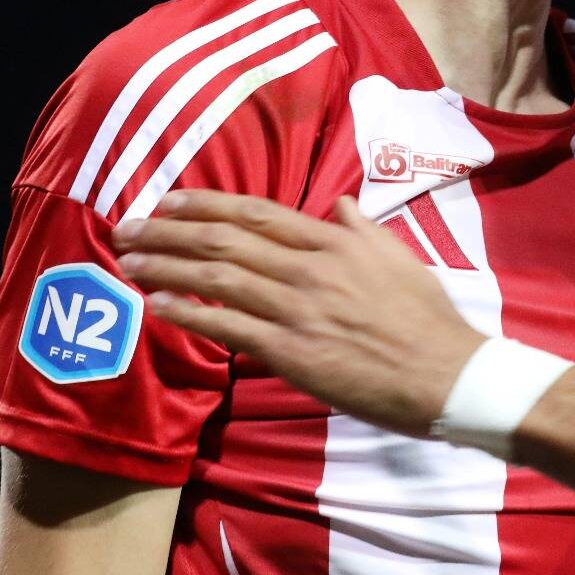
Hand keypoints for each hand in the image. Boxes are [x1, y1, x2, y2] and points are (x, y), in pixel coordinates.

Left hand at [110, 191, 486, 436]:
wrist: (447, 374)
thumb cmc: (427, 319)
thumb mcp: (400, 259)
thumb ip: (362, 231)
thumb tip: (341, 204)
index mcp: (335, 243)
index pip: (257, 214)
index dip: (206, 205)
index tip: (168, 200)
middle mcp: (310, 268)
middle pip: (225, 240)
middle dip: (169, 231)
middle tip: (126, 227)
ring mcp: (299, 309)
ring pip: (219, 279)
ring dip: (166, 267)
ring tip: (129, 262)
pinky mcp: (293, 352)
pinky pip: (228, 328)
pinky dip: (189, 314)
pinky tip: (158, 306)